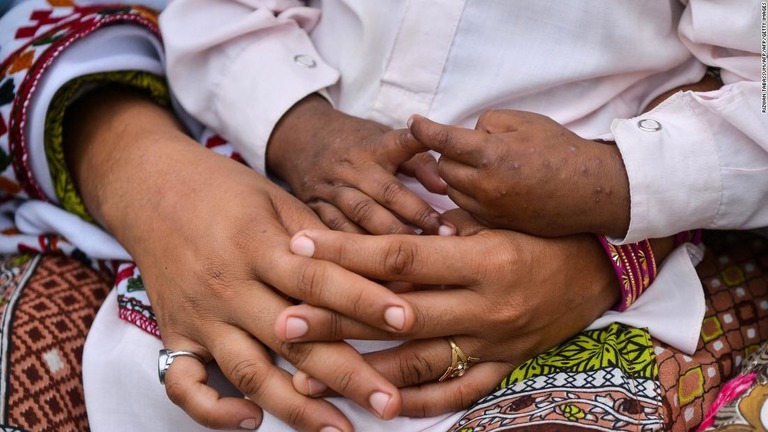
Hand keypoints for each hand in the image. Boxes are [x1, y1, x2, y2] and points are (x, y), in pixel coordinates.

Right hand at [65, 88, 419, 430]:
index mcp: (258, 244)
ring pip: (248, 370)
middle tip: (389, 402)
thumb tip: (381, 269)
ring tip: (338, 431)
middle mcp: (228, 285)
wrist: (151, 187)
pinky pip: (183, 384)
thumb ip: (322, 240)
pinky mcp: (173, 334)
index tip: (407, 320)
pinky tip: (252, 421)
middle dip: (345, 374)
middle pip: (293, 337)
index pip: (317, 279)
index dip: (364, 300)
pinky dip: (213, 410)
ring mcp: (199, 315)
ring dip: (295, 407)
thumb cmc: (226, 190)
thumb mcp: (277, 199)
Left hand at [273, 210, 620, 415]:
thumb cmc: (547, 228)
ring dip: (363, 371)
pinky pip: (462, 391)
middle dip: (335, 318)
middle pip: (396, 315)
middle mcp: (485, 305)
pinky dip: (423, 403)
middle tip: (282, 321)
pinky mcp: (507, 365)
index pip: (399, 256)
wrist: (604, 264)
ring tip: (310, 378)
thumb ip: (445, 224)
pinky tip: (383, 407)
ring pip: (420, 362)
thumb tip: (390, 227)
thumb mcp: (500, 215)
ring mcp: (495, 342)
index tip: (299, 246)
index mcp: (482, 258)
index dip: (346, 252)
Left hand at [407, 112, 630, 236]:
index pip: (445, 140)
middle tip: (470, 148)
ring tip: (484, 169)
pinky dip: (469, 195)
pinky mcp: (495, 225)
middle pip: (443, 168)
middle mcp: (486, 186)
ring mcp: (490, 209)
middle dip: (449, 155)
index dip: (424, 129)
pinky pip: (466, 208)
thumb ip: (487, 124)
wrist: (591, 191)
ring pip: (452, 190)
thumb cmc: (560, 150)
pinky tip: (489, 188)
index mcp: (493, 155)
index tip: (413, 122)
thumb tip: (464, 136)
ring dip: (458, 177)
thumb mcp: (525, 122)